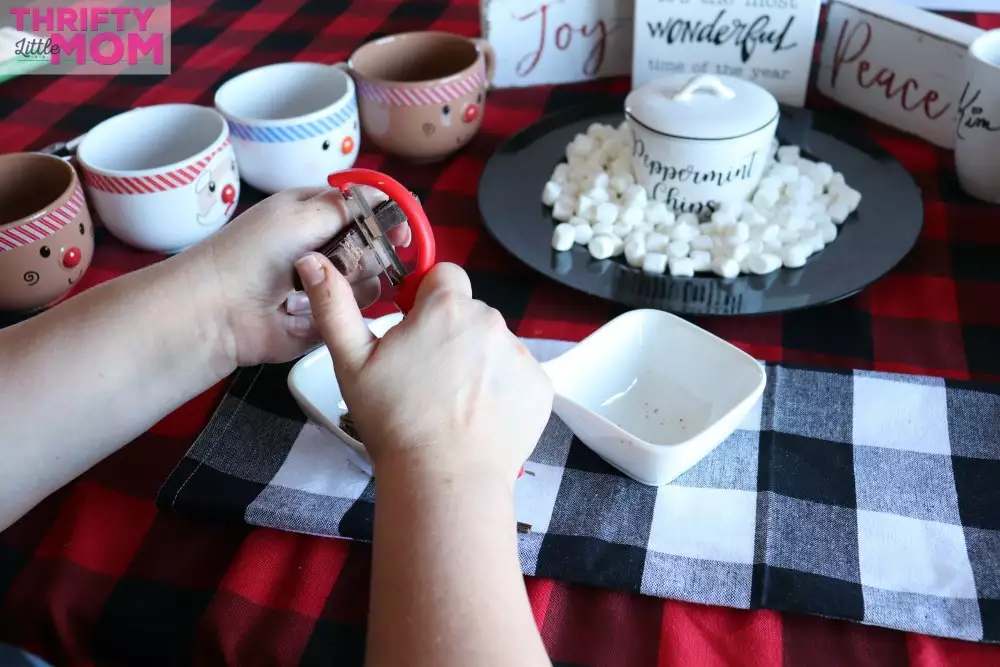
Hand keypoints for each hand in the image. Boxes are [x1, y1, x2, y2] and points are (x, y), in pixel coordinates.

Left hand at [189, 186, 408, 366]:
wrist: (221, 308)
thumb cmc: (252, 252)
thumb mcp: (299, 213)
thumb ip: (347, 205)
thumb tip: (385, 196)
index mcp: (318, 215)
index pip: (367, 210)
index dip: (387, 217)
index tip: (399, 228)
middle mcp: (328, 248)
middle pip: (377, 246)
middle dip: (368, 253)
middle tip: (344, 259)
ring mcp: (331, 284)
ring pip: (373, 281)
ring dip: (350, 282)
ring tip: (314, 285)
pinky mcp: (330, 317)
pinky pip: (359, 312)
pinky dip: (339, 308)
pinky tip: (312, 307)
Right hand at [296, 257, 552, 484]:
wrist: (445, 478)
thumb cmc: (395, 421)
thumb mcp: (350, 362)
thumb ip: (334, 305)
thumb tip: (313, 262)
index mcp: (446, 307)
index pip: (444, 275)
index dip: (426, 297)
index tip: (414, 328)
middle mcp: (490, 322)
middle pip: (469, 312)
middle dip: (450, 333)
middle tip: (426, 376)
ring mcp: (520, 355)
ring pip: (493, 344)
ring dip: (477, 361)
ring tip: (452, 402)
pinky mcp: (539, 386)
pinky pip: (517, 375)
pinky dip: (501, 390)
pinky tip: (478, 416)